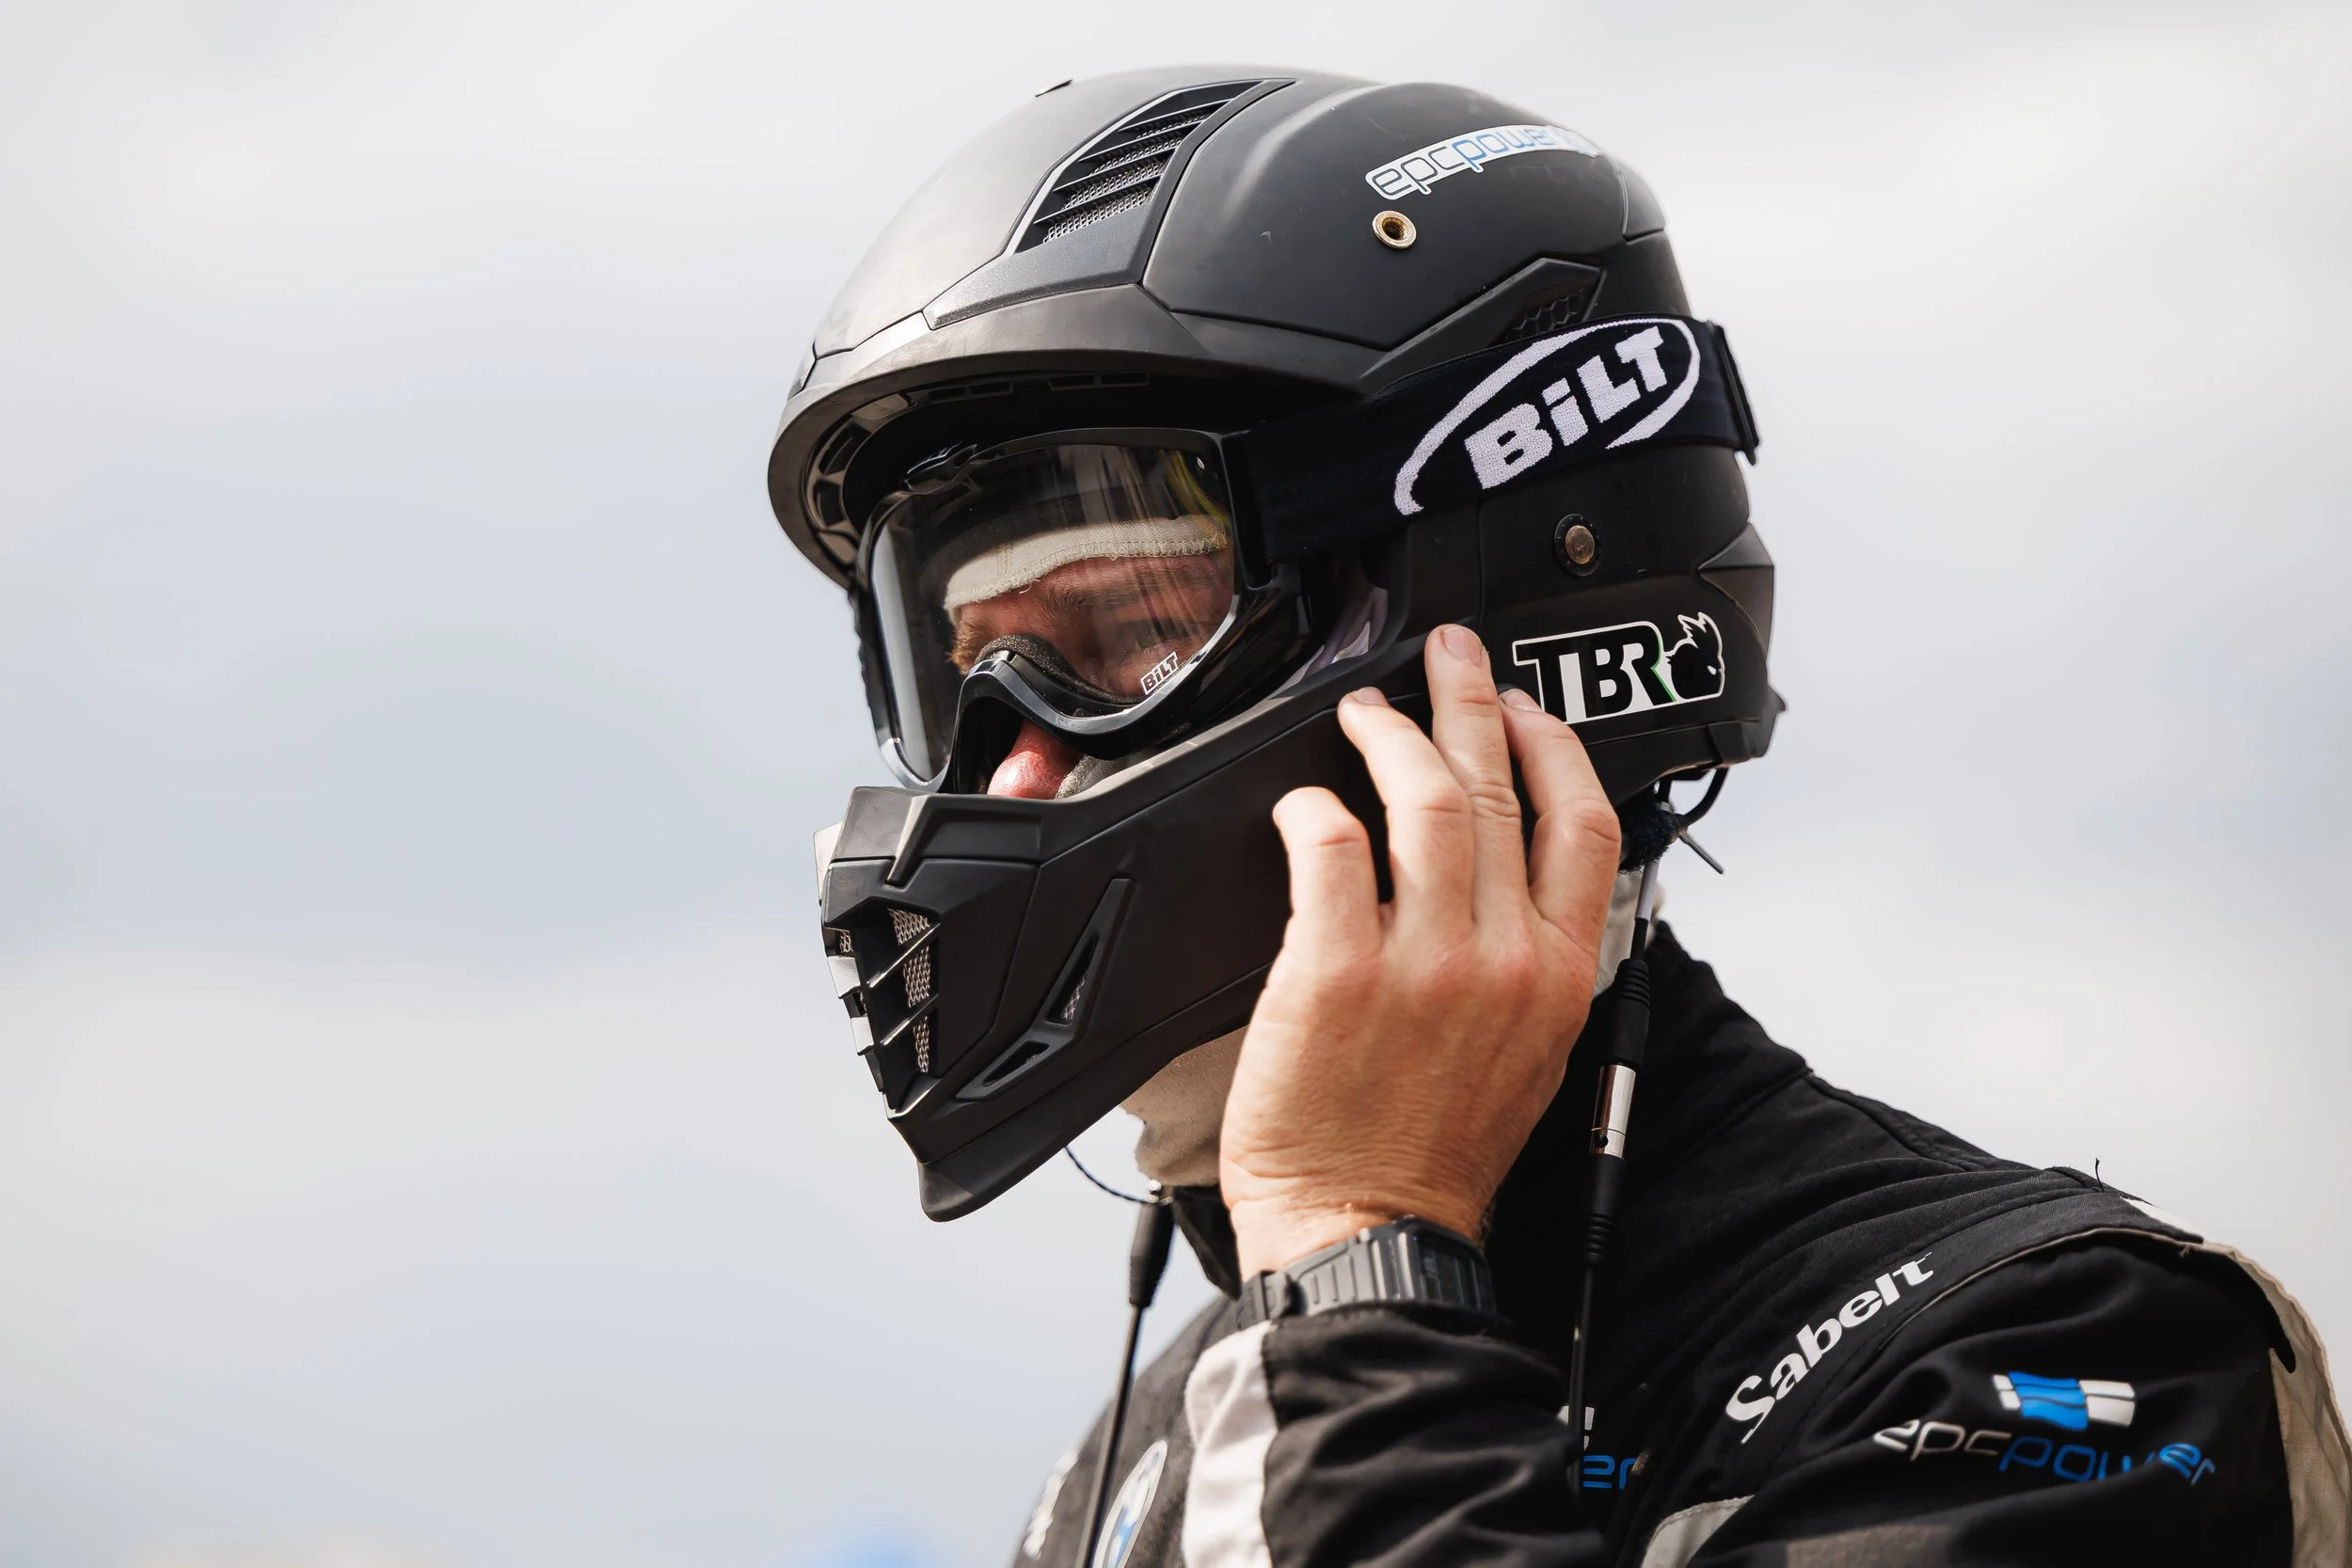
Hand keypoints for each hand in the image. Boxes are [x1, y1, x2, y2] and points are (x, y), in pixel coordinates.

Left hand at [1220, 623, 1623, 1276]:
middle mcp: (1503, 959)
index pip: (1585, 824)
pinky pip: (1332, 848)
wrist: (1365, 1232)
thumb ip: (1532, 962)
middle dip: (1471, 701)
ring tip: (1366, 715)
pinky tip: (1303, 803)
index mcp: (1560, 977)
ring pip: (1423, 800)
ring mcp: (1422, 962)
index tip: (1526, 708)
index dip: (1554, 745)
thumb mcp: (1529, 1056)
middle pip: (1499, 789)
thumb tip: (1512, 881)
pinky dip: (1316, 809)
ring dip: (1391, 737)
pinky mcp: (1336, 971)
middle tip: (1447, 658)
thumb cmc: (1435, 1157)